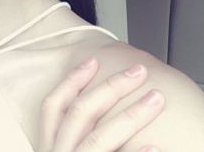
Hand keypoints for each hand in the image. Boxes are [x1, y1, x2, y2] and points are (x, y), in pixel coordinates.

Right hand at [37, 57, 164, 151]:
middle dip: (111, 86)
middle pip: (81, 112)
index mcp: (46, 145)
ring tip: (157, 99)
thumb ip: (75, 134)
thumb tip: (100, 101)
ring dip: (132, 115)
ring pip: (101, 136)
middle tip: (139, 71)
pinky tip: (156, 146)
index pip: (53, 104)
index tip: (93, 60)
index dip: (72, 80)